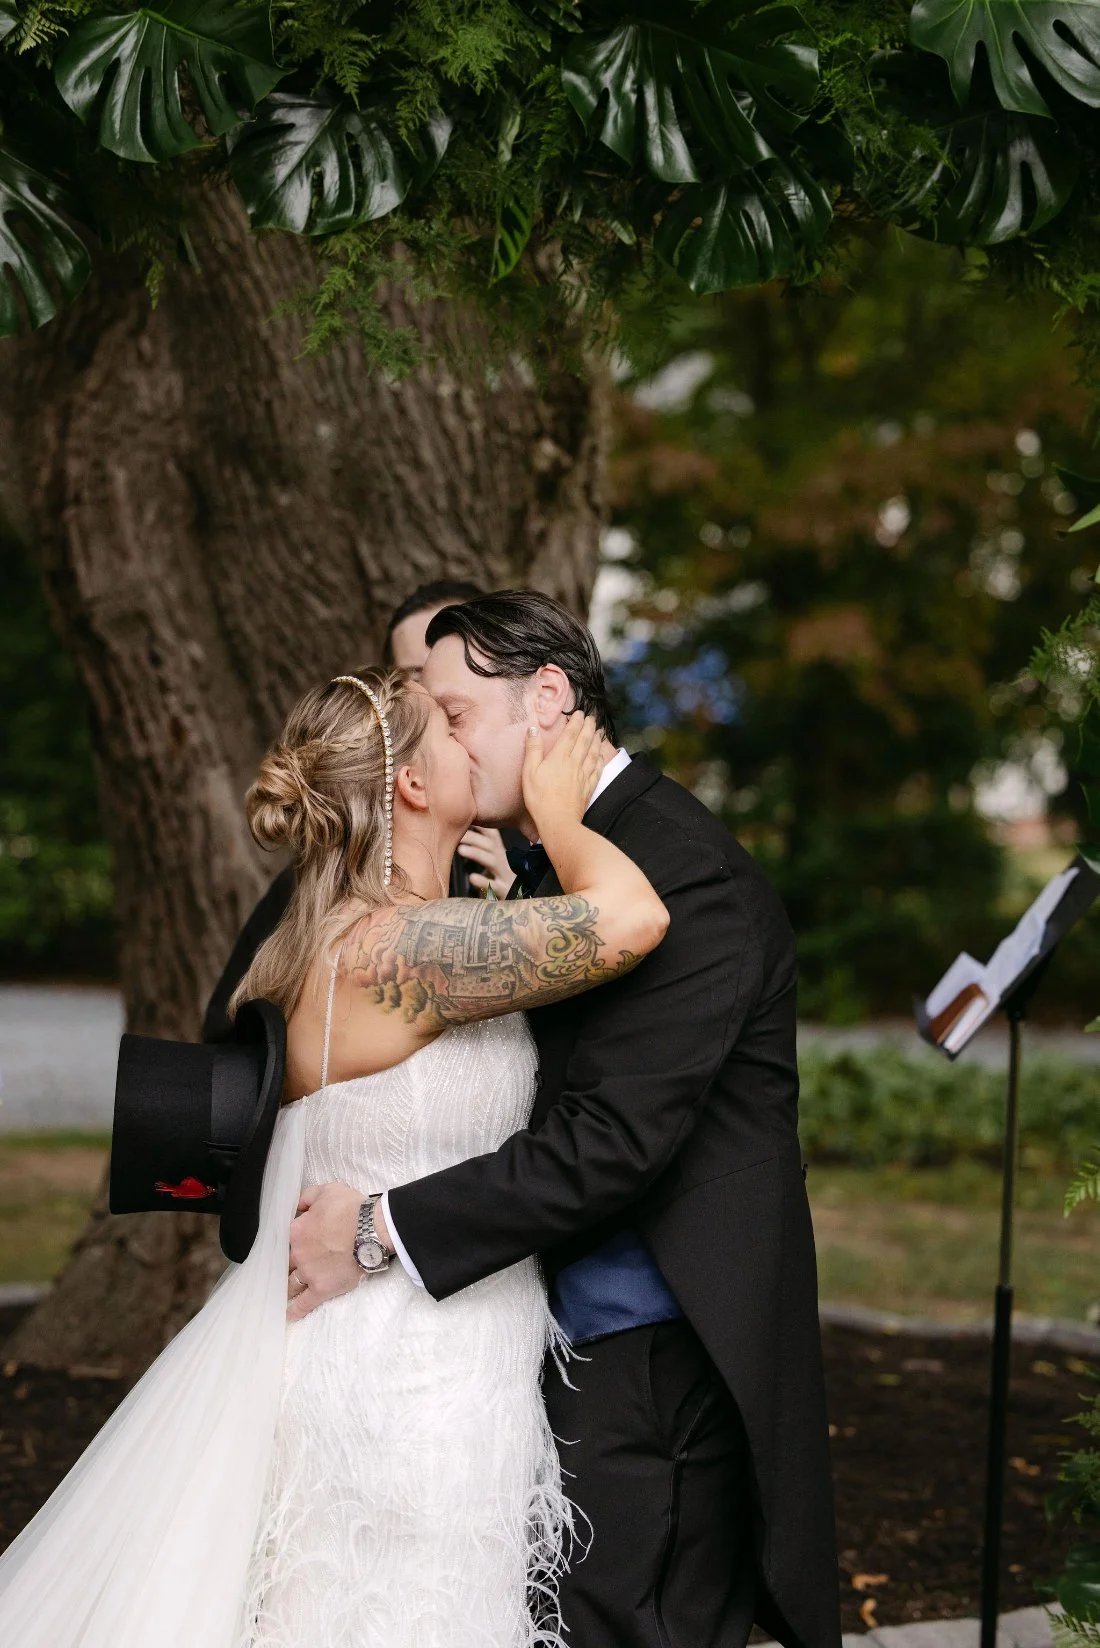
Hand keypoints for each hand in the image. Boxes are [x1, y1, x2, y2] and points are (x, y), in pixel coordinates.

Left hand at [287, 1181, 365, 1320]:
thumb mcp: (327, 1191)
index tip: (296, 1244)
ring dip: (286, 1288)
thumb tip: (298, 1206)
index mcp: (296, 1230)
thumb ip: (308, 1196)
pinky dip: (295, 1311)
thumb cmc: (351, 1208)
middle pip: (285, 1263)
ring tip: (282, 1294)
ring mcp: (309, 1273)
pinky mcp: (321, 1289)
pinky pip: (304, 1303)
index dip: (292, 1241)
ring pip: (291, 1284)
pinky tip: (288, 1315)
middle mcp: (298, 1254)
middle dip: (285, 1266)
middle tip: (285, 1269)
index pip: (287, 1238)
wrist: (371, 1230)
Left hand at [456, 825, 515, 897]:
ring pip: (492, 862)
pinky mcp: (504, 891)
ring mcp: (505, 876)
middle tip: (455, 833)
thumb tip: (464, 833)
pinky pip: (494, 886)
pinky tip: (472, 878)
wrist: (522, 901)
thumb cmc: (504, 882)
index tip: (465, 814)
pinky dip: (483, 882)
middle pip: (490, 845)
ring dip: (476, 854)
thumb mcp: (497, 864)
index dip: (480, 824)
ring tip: (461, 850)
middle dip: (473, 838)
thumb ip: (484, 849)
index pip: (492, 834)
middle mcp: (504, 862)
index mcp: (501, 854)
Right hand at [521, 714, 602, 842]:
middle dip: (589, 727)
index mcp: (559, 757)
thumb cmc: (539, 798)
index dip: (576, 722)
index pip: (570, 735)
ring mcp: (583, 776)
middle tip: (593, 717)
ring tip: (600, 732)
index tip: (580, 713)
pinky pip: (597, 769)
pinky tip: (602, 756)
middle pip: (585, 741)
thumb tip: (533, 729)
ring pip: (593, 753)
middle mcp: (574, 763)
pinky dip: (601, 759)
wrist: (558, 822)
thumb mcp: (529, 772)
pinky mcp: (588, 788)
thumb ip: (532, 749)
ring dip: (597, 740)